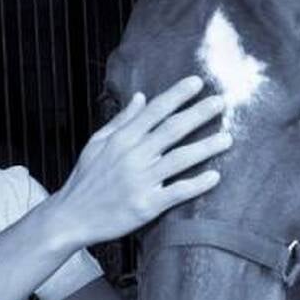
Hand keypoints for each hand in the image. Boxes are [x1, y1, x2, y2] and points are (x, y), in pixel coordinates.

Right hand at [48, 75, 231, 246]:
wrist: (71, 217)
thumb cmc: (86, 178)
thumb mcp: (97, 143)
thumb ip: (122, 120)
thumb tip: (141, 96)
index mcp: (121, 139)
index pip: (155, 110)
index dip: (177, 95)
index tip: (197, 83)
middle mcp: (133, 156)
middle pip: (172, 129)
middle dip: (199, 113)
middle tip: (221, 102)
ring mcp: (140, 181)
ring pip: (180, 159)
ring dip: (206, 147)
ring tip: (227, 138)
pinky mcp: (146, 206)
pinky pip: (177, 192)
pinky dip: (197, 184)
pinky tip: (215, 177)